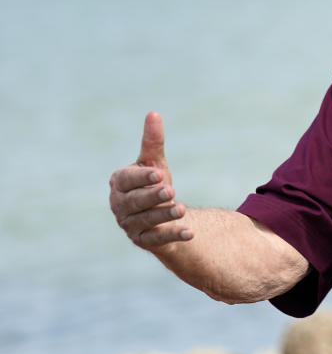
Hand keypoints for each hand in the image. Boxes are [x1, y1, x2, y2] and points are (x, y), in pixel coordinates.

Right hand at [109, 111, 193, 248]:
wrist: (159, 213)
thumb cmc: (152, 183)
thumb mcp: (154, 162)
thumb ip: (152, 142)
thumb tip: (153, 113)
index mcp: (119, 183)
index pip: (127, 180)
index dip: (142, 177)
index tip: (159, 173)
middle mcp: (120, 205)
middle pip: (136, 201)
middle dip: (152, 196)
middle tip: (170, 190)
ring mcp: (129, 225)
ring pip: (147, 221)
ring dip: (165, 216)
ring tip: (182, 209)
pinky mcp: (143, 240)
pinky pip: (158, 240)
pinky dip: (174, 235)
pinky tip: (190, 232)